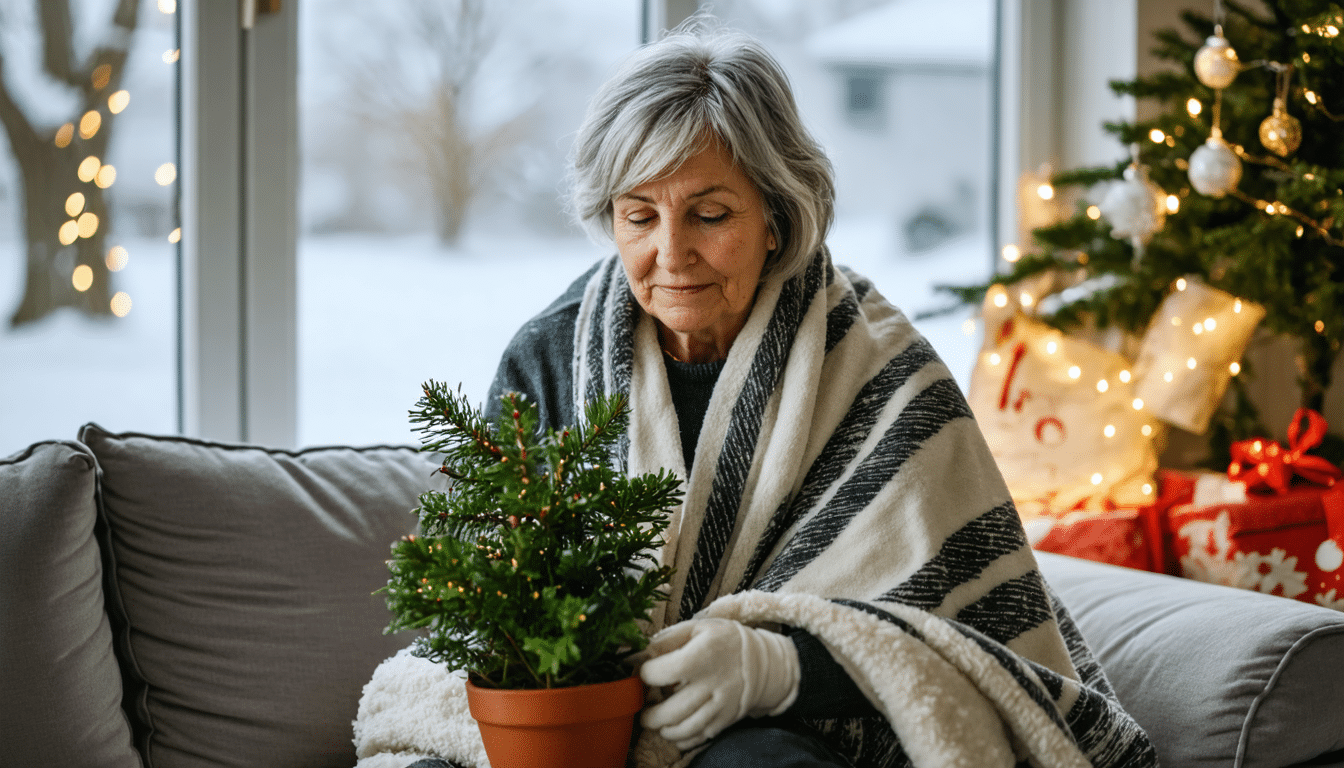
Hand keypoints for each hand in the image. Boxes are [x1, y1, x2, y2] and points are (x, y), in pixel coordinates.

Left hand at [638, 618, 799, 749]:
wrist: (761, 662)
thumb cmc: (723, 641)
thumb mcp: (697, 627)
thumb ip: (667, 639)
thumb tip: (639, 653)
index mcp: (704, 655)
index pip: (664, 672)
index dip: (647, 674)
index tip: (644, 673)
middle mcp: (713, 683)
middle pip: (672, 710)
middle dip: (650, 714)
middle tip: (644, 708)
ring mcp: (721, 705)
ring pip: (685, 729)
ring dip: (663, 729)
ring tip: (655, 721)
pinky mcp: (725, 720)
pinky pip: (699, 737)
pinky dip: (682, 739)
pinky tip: (673, 730)